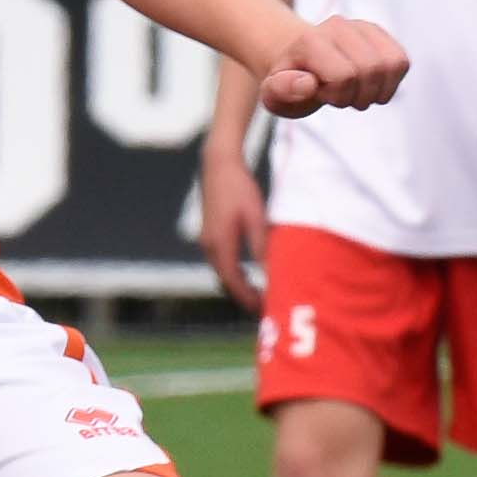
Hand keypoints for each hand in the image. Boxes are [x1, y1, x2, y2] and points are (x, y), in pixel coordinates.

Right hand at [199, 144, 269, 313]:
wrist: (219, 166)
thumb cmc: (240, 189)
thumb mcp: (257, 218)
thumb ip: (262, 247)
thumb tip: (270, 273)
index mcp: (221, 244)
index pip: (234, 282)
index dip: (248, 299)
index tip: (264, 310)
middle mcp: (209, 247)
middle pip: (226, 282)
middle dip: (244, 297)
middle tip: (265, 308)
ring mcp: (206, 241)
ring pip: (223, 273)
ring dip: (239, 286)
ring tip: (260, 296)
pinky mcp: (208, 235)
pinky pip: (221, 263)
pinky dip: (233, 274)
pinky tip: (248, 276)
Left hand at [261, 15, 405, 118]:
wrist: (298, 62)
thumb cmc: (288, 84)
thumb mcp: (274, 94)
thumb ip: (282, 90)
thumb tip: (308, 83)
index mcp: (310, 41)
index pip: (344, 75)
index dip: (338, 96)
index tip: (322, 95)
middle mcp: (337, 26)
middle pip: (372, 69)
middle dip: (360, 96)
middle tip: (341, 97)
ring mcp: (360, 26)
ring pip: (393, 63)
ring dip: (379, 90)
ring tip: (358, 93)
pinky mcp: (379, 34)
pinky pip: (402, 61)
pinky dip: (392, 82)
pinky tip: (372, 86)